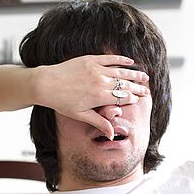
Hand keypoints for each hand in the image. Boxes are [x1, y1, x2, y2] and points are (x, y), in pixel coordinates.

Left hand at [32, 55, 149, 138]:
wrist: (46, 84)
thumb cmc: (62, 102)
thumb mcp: (81, 115)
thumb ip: (99, 122)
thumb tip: (112, 135)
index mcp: (100, 96)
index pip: (123, 97)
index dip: (134, 98)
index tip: (141, 99)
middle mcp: (101, 81)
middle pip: (125, 84)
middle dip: (138, 87)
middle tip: (147, 89)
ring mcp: (96, 68)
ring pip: (121, 71)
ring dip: (134, 73)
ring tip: (144, 76)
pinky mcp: (90, 59)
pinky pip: (110, 59)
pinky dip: (121, 60)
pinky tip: (130, 61)